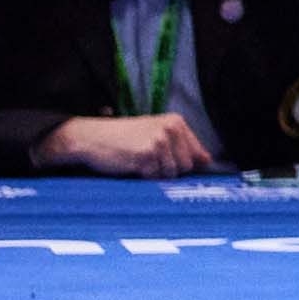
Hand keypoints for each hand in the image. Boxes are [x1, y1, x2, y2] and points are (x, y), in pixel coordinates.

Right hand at [32, 111, 211, 176]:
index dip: (187, 165)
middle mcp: (171, 129)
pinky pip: (154, 177)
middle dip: (168, 170)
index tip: (174, 168)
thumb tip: (207, 160)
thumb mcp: (155, 134)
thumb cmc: (123, 138)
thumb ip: (181, 145)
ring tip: (139, 162)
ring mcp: (159, 142)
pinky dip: (143, 177)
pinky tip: (131, 166)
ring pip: (170, 174)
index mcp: (176, 122)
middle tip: (148, 162)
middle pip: (185, 166)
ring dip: (155, 174)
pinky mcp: (146, 155)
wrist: (91, 138)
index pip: (197, 153)